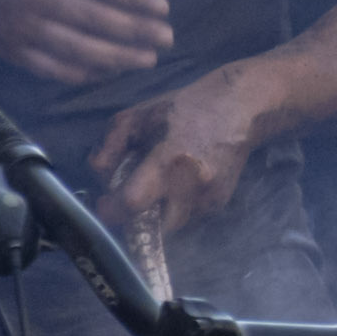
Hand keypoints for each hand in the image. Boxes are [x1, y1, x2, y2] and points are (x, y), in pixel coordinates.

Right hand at [0, 0, 173, 88]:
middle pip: (91, 17)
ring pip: (77, 48)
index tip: (163, 8)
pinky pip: (57, 69)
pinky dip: (88, 73)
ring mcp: (21, 28)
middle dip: (134, 30)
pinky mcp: (15, 54)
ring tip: (147, 59)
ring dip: (118, 57)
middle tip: (166, 38)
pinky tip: (113, 70)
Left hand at [98, 80, 260, 248]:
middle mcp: (191, 185)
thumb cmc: (183, 109)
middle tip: (129, 201)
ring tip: (157, 188)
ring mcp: (209, 196)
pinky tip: (179, 184)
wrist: (239, 107)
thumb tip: (98, 174)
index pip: (133, 203)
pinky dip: (177, 208)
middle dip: (136, 220)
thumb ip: (110, 145)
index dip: (112, 210)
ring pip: (172, 226)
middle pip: (153, 228)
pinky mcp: (220, 202)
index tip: (105, 204)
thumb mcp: (138, 116)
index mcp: (167, 160)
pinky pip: (189, 218)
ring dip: (157, 215)